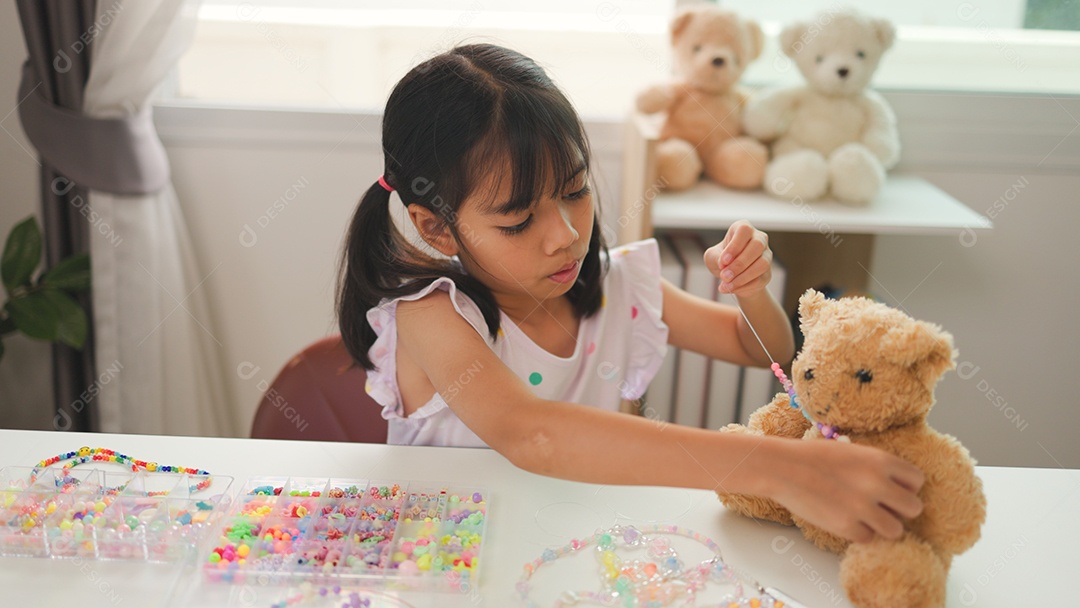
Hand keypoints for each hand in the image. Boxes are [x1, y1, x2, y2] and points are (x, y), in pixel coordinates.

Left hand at [704, 220, 772, 295]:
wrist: (730, 278)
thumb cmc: (720, 261)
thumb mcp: (712, 257)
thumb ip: (716, 257)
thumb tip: (725, 265)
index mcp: (743, 229)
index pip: (744, 230)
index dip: (734, 246)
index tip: (723, 261)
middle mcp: (759, 238)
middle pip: (757, 246)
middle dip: (739, 264)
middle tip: (724, 276)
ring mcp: (766, 255)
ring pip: (762, 263)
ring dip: (743, 277)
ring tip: (726, 285)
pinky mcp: (767, 273)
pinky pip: (760, 279)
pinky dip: (744, 286)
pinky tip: (731, 289)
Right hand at [768, 440, 923, 542]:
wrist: (782, 467)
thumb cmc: (813, 456)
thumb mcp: (852, 450)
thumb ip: (877, 466)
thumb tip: (894, 485)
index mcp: (881, 460)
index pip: (917, 481)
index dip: (906, 487)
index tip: (893, 490)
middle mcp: (877, 484)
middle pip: (914, 508)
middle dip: (900, 510)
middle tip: (883, 508)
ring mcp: (862, 507)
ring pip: (896, 530)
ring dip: (882, 526)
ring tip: (865, 518)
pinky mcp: (846, 526)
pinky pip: (868, 538)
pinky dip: (858, 533)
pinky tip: (844, 520)